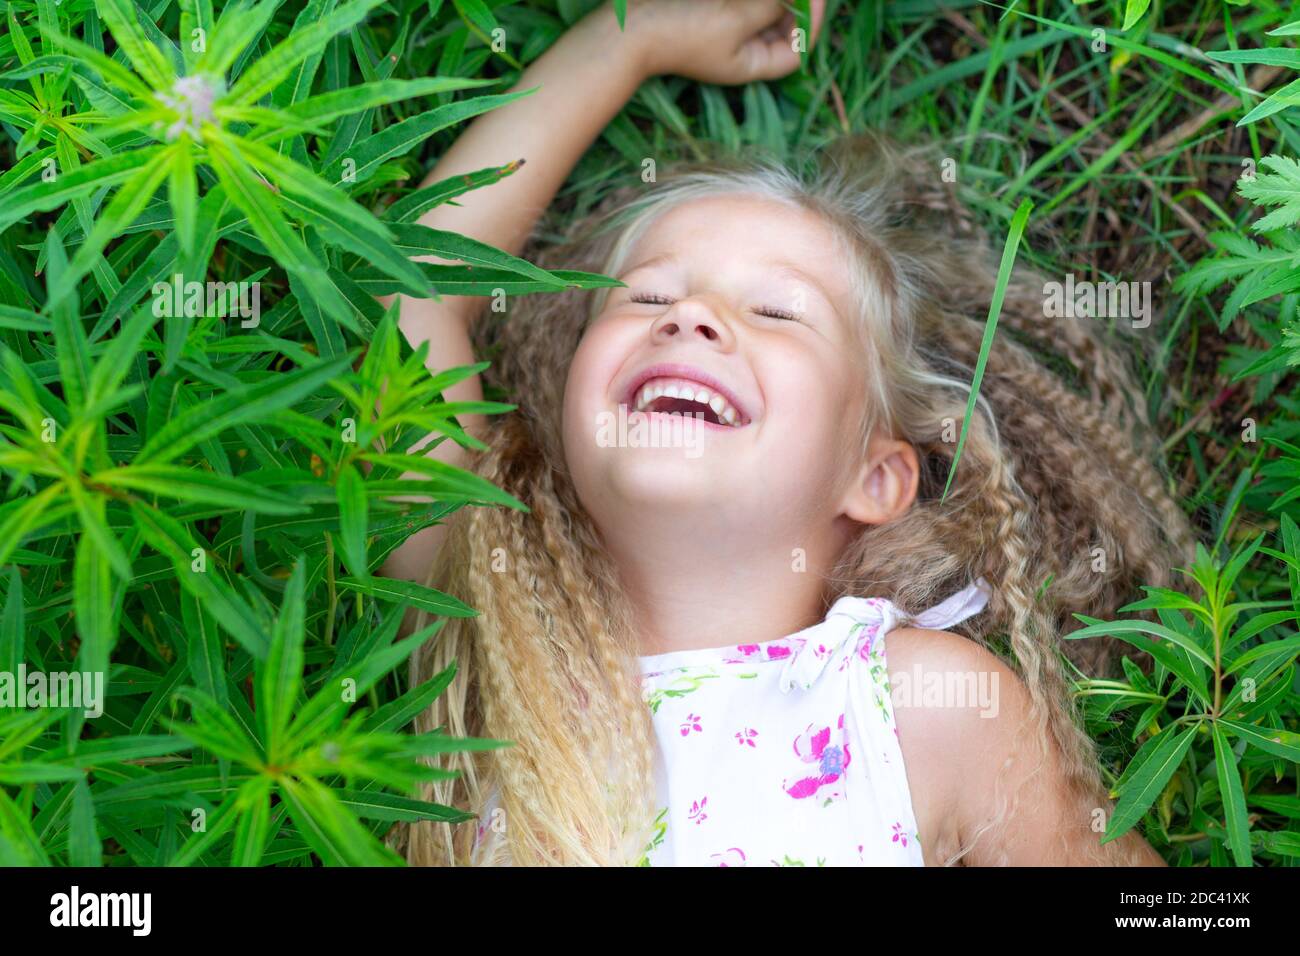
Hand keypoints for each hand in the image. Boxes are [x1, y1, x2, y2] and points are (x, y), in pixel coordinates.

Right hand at [615, 0, 827, 83]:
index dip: (812, 22)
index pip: (799, 50)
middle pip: (785, 28)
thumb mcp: (736, 18)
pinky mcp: (714, 14)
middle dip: (794, 4)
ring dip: (774, 1)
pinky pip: (743, 7)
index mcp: (752, 63)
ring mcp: (727, 31)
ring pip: (764, 13)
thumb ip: (772, 5)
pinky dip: (753, 2)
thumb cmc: (682, 30)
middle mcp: (743, 50)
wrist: (631, 26)